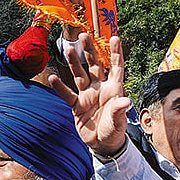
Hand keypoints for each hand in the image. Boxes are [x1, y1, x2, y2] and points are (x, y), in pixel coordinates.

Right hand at [49, 33, 131, 156]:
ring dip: (74, 62)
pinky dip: (60, 87)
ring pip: (79, 75)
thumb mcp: (118, 122)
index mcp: (114, 88)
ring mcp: (87, 95)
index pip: (116, 66)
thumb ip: (119, 111)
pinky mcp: (77, 105)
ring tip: (68, 48)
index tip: (114, 37)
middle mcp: (100, 87)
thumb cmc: (114, 131)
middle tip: (84, 35)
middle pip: (95, 65)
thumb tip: (126, 101)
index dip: (116, 52)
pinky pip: (67, 94)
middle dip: (90, 50)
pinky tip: (53, 78)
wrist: (102, 145)